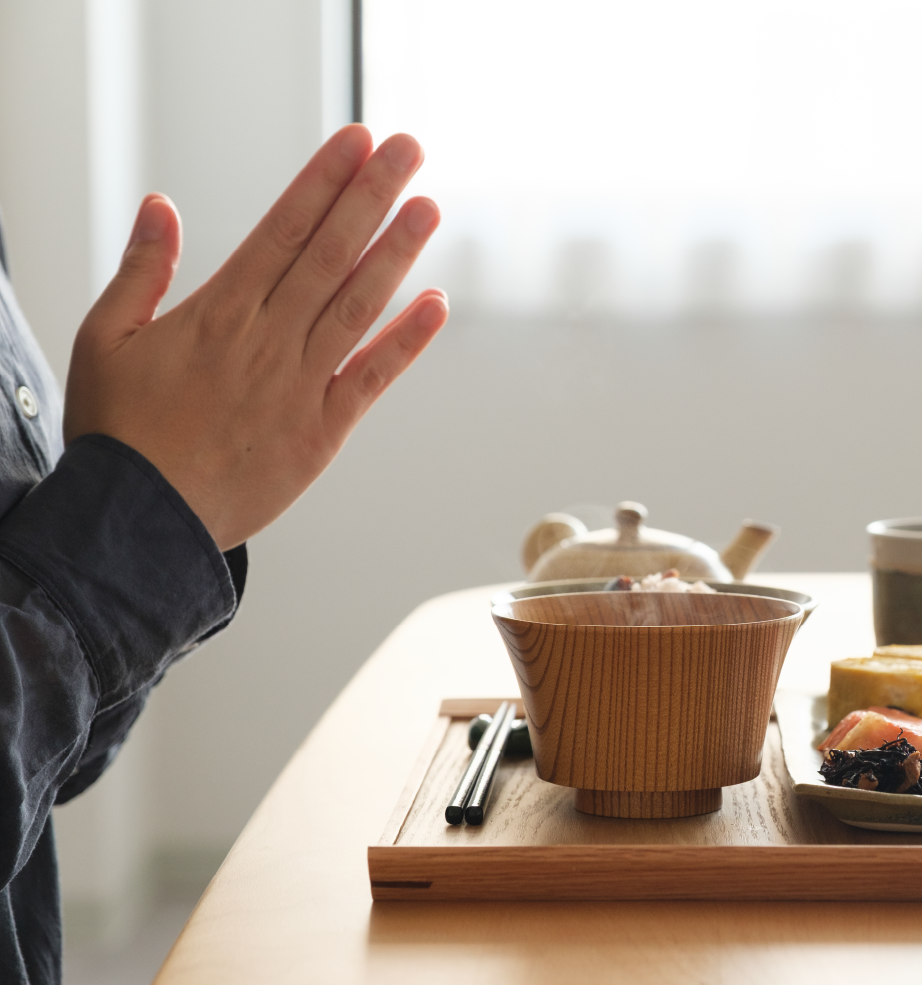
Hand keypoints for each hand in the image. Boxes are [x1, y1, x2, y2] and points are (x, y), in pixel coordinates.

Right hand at [64, 125, 447, 551]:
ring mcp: (299, 386)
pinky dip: (405, 344)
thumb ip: (140, 271)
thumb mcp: (105, 339)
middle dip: (370, 196)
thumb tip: (160, 206)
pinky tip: (434, 306)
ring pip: (356, 308)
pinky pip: (371, 381)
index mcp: (218, 312)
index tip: (358, 142)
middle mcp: (267, 340)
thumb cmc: (122, 435)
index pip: (283, 230)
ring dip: (396, 255)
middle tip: (407, 149)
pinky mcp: (320, 433)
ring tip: (428, 208)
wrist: (140, 522)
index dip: (324, 181)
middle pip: (329, 255)